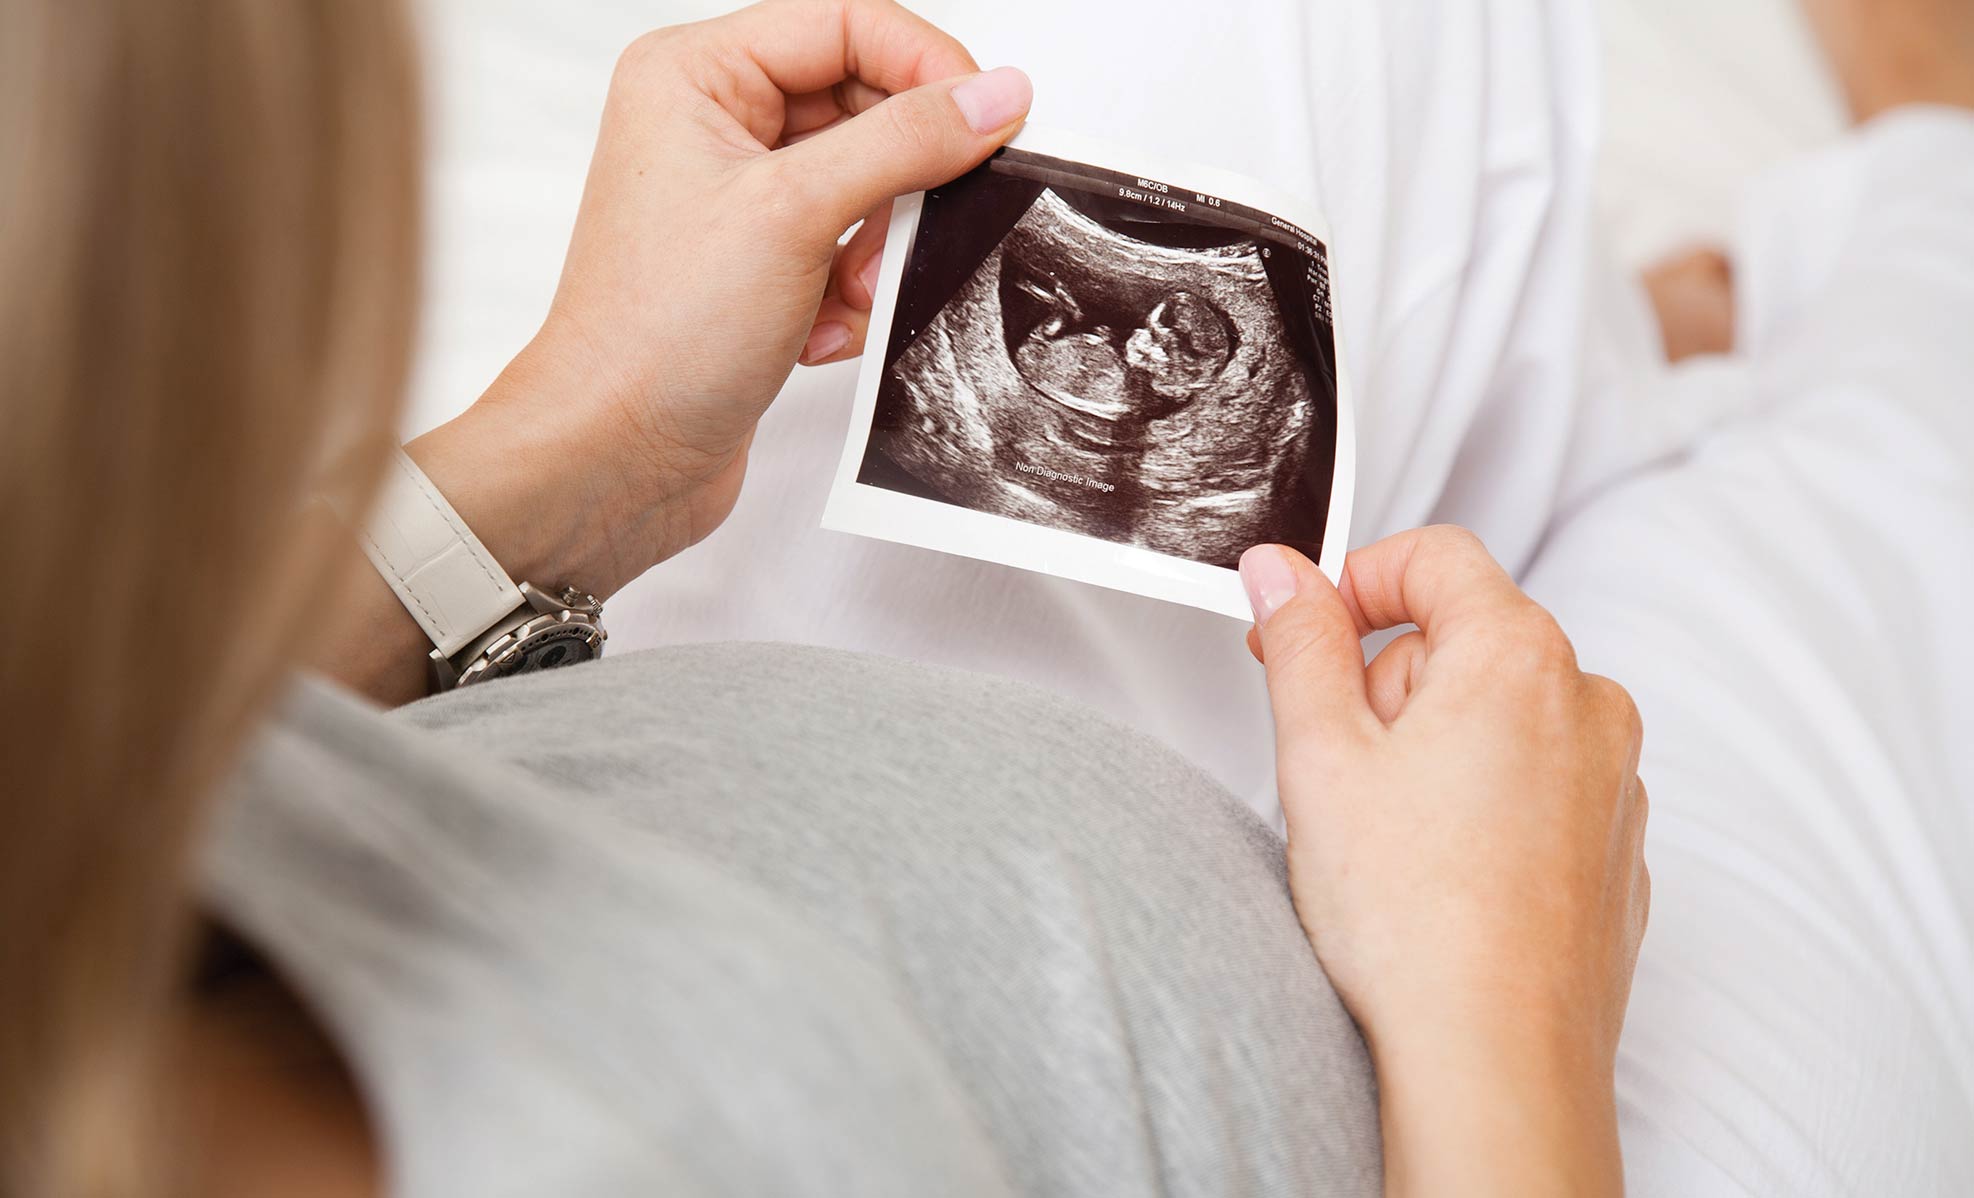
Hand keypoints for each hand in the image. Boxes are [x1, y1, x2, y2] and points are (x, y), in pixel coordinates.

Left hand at [414, 0, 1031, 599]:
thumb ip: (905, 141)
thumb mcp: (795, 213)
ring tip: (849, 293)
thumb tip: (994, 95)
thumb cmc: (655, 335)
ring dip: (878, 248)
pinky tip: (818, 334)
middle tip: (911, 228)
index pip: (848, 24)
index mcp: (695, 75)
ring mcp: (738, 200)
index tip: (989, 121)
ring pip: (868, 186)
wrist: (614, 457)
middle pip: (865, 106)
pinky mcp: (761, 268)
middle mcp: (712, 126)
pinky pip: (852, 251)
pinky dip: (854, 296)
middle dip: (900, 179)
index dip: (927, 67)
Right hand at [1240, 528, 1649, 1197]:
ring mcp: (1615, 782)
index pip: (1435, 556)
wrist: (1497, 1061)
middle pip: (1466, 638)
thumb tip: (1281, 572)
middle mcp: (1588, 707)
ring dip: (1437, 747)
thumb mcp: (1321, 756)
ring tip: (1389, 837)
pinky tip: (1439, 874)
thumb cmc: (1418, 921)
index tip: (1303, 633)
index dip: (1354, 582)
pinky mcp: (1615, 850)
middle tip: (1339, 768)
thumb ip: (1299, 641)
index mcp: (1520, 657)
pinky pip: (1539, 786)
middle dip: (1390, 684)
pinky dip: (1484, 804)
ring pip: (1502, 717)